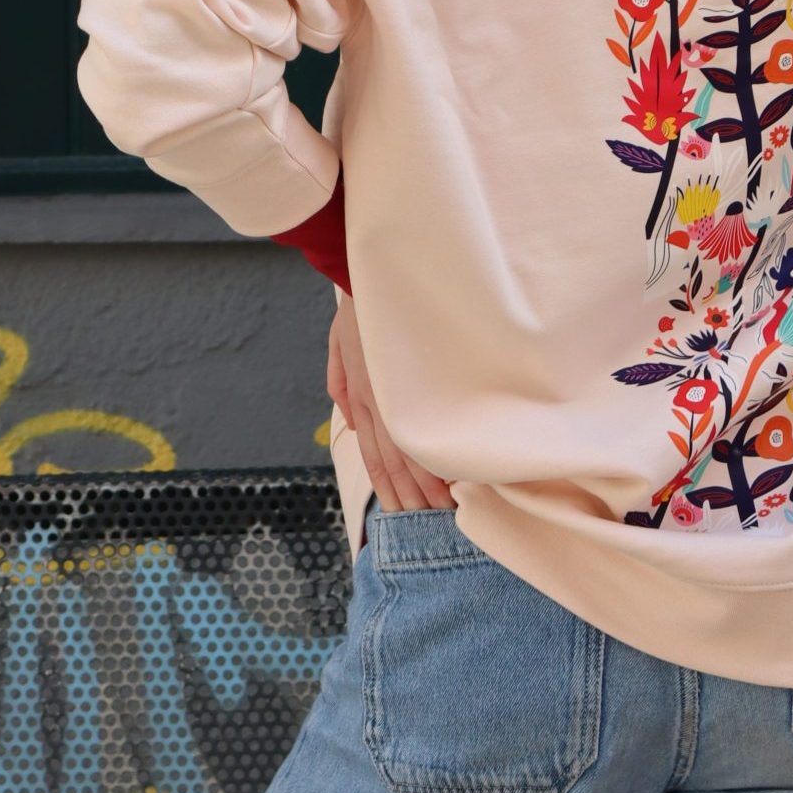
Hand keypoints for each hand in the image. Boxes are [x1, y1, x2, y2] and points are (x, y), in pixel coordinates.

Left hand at [327, 291, 456, 511]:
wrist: (366, 266)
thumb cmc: (357, 303)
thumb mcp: (338, 343)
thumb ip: (342, 384)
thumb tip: (356, 426)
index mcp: (362, 397)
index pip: (376, 455)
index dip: (389, 487)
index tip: (404, 513)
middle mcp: (377, 402)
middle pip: (394, 462)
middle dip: (411, 497)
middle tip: (429, 525)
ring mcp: (396, 393)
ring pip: (413, 453)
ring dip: (428, 485)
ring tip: (444, 511)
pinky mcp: (415, 380)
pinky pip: (426, 428)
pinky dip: (439, 457)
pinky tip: (455, 475)